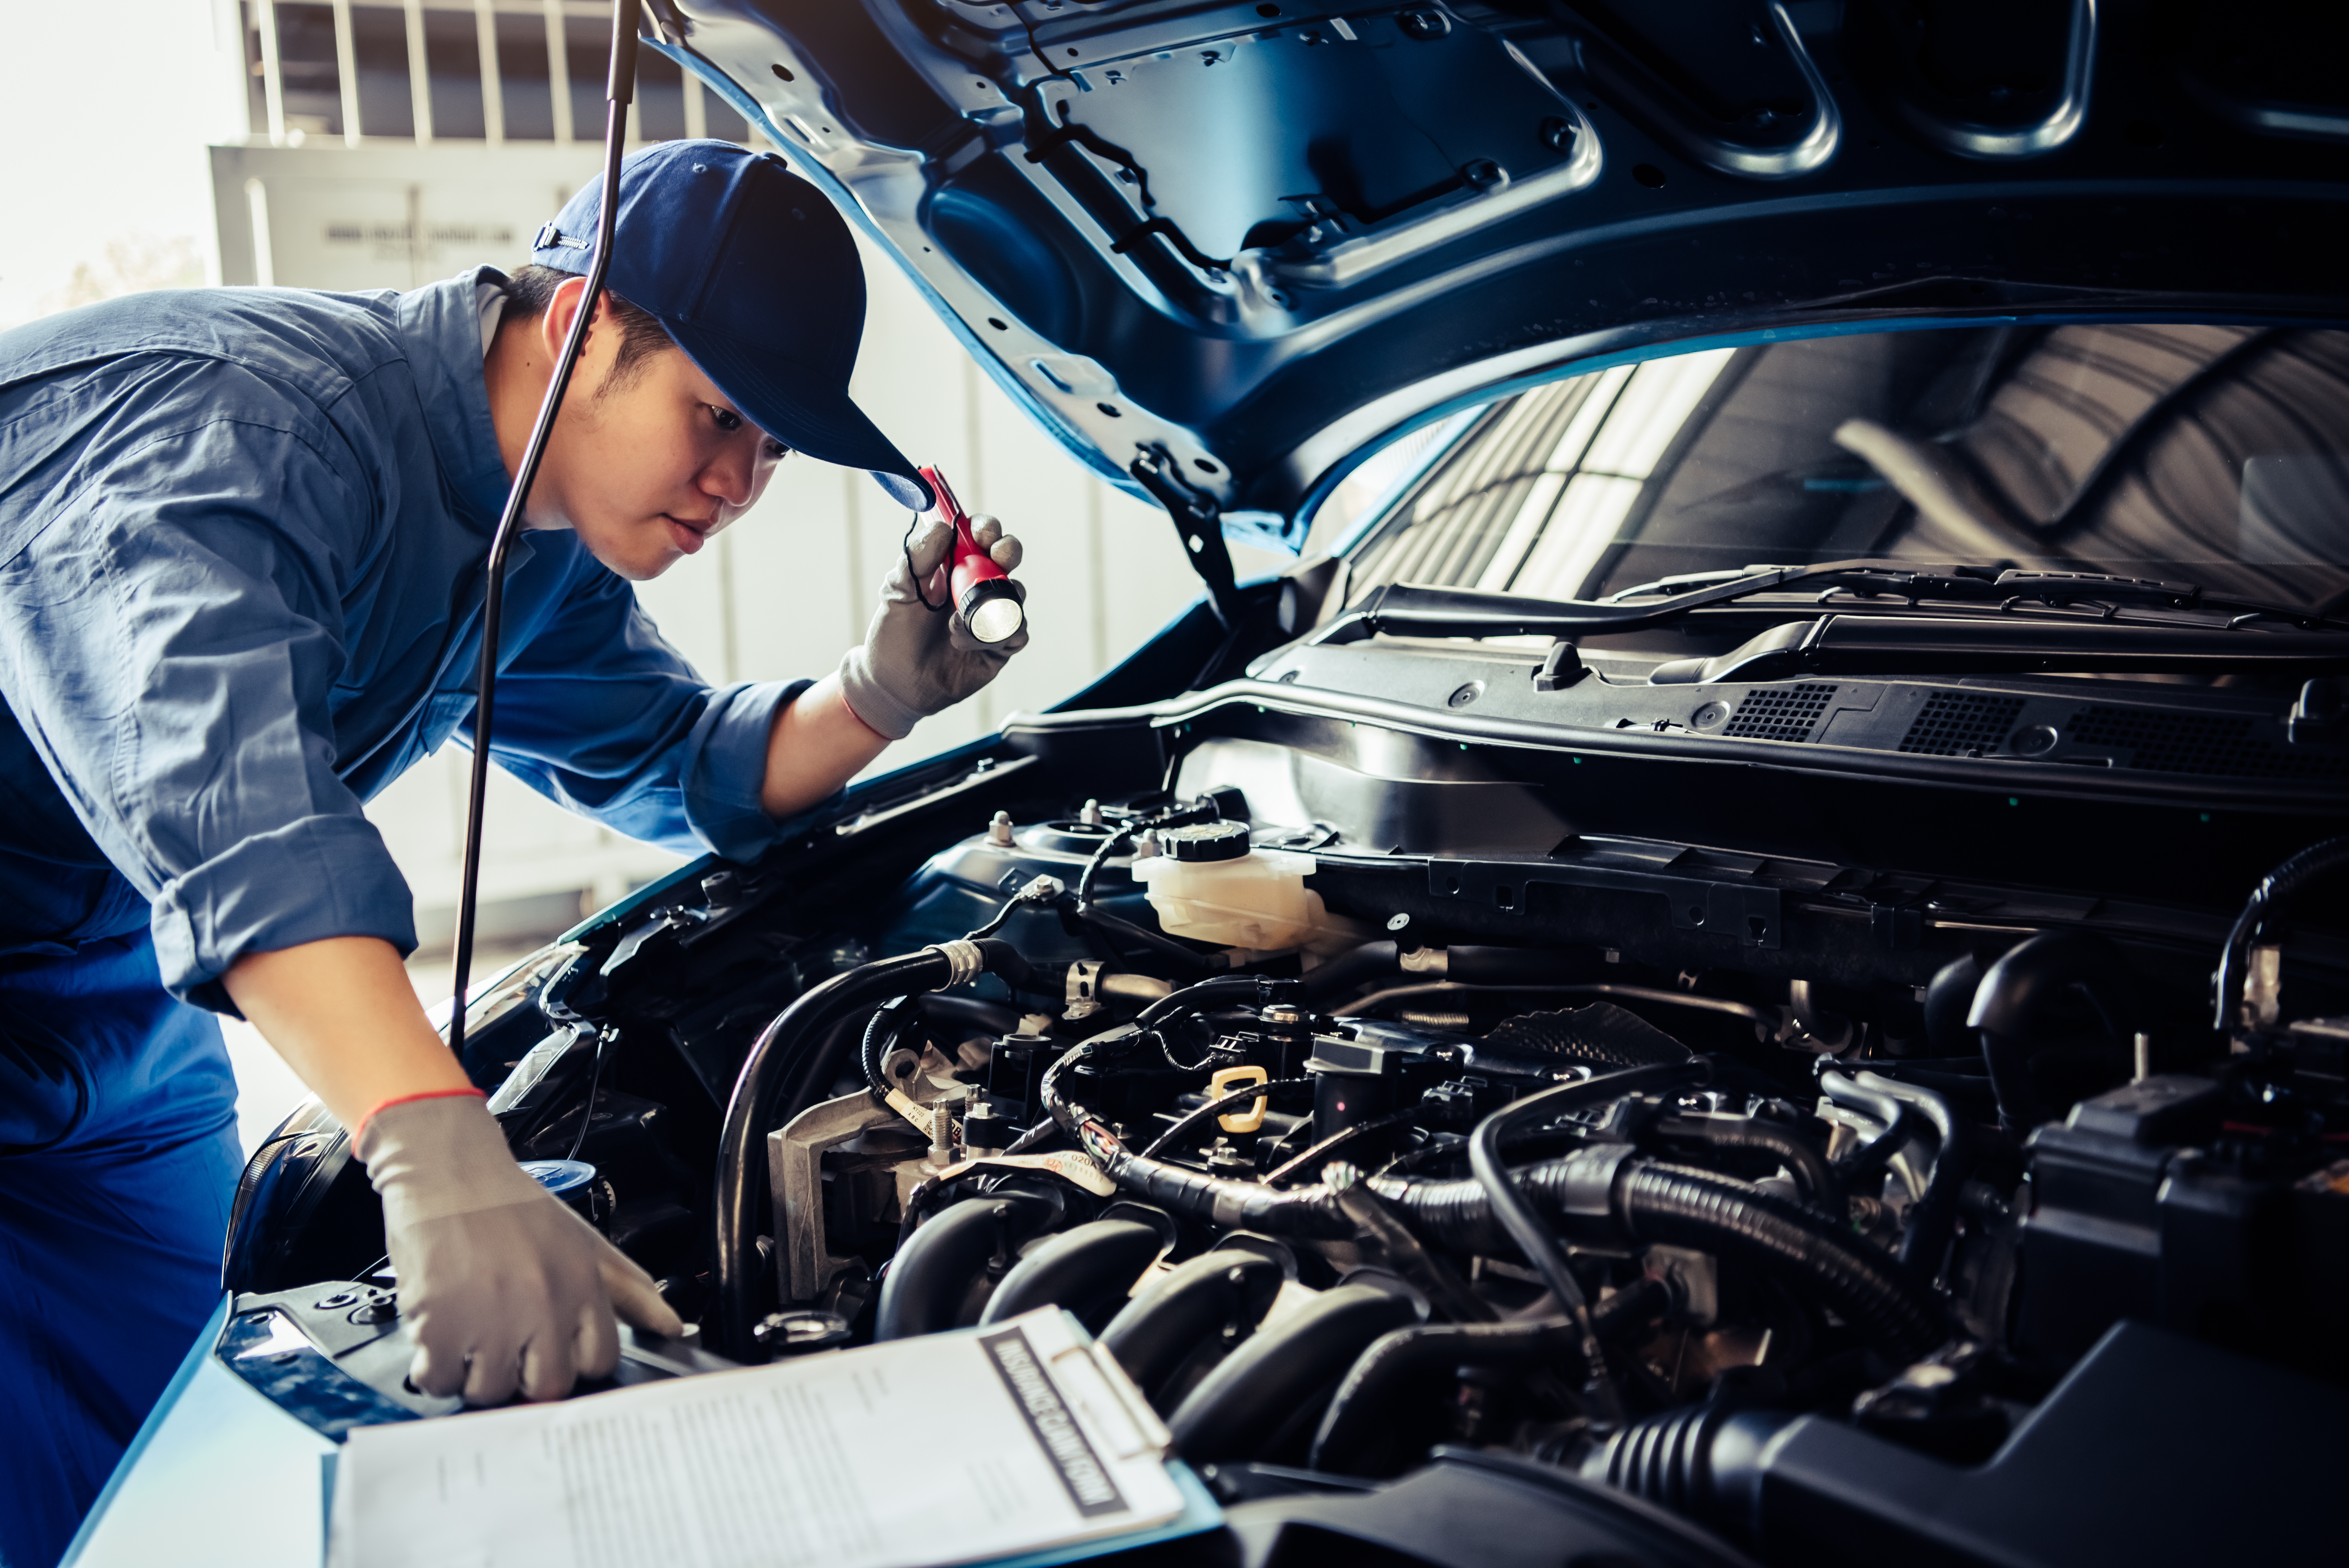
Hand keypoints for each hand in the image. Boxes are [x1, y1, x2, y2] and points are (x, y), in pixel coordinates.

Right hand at [357, 1092, 683, 1403]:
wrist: (447, 1170)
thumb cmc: (511, 1206)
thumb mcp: (584, 1242)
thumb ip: (630, 1290)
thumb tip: (672, 1327)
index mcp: (583, 1286)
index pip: (598, 1361)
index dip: (573, 1361)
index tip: (550, 1348)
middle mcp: (543, 1304)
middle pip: (546, 1385)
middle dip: (525, 1376)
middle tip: (504, 1345)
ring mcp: (491, 1318)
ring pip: (490, 1390)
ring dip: (474, 1373)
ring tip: (468, 1332)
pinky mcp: (438, 1325)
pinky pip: (438, 1381)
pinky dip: (433, 1369)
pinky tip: (438, 1334)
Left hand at [836, 515, 1027, 739]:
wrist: (895, 684)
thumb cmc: (894, 634)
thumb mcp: (898, 590)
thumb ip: (917, 557)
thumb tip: (942, 528)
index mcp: (953, 567)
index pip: (979, 536)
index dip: (985, 528)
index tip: (981, 531)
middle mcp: (977, 588)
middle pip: (1008, 558)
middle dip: (1008, 550)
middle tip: (999, 555)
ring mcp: (992, 616)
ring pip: (1016, 595)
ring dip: (992, 604)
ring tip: (955, 626)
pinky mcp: (1000, 646)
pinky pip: (1017, 632)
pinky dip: (998, 634)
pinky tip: (966, 643)